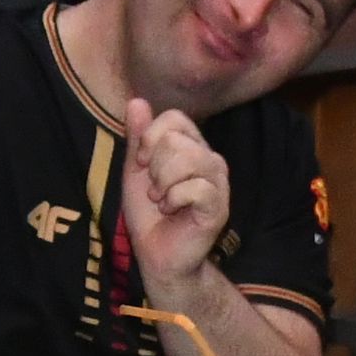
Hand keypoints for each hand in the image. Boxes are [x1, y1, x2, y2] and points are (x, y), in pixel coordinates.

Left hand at [120, 97, 231, 290]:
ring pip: (187, 159)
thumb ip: (138, 138)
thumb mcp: (136, 172)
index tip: (142, 163)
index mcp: (192, 147)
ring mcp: (218, 183)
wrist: (158, 255)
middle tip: (156, 191)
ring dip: (163, 184)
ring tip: (163, 201)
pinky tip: (173, 211)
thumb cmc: (150, 216)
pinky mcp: (219, 205)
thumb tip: (136, 100)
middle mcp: (210, 160)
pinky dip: (174, 200)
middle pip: (175, 140)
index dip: (151, 137)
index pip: (175, 118)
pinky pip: (195, 187)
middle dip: (154, 168)